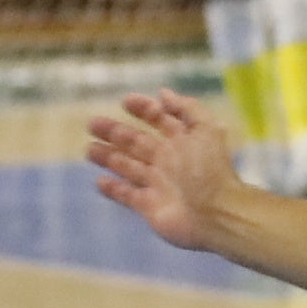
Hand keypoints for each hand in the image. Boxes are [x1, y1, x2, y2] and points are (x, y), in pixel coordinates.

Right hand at [86, 91, 240, 250]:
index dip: (143, 109)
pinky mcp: (149, 207)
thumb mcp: (207, 129)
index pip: (158, 120)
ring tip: (90, 150)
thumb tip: (164, 94)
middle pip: (136, 143)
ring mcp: (158, 185)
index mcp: (182, 142)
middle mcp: (168, 162)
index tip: (126, 102)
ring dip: (109, 157)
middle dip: (115, 133)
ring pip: (128, 167)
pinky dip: (114, 189)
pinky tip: (99, 181)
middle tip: (93, 124)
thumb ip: (187, 108)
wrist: (216, 213)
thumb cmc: (212, 170)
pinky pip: (128, 196)